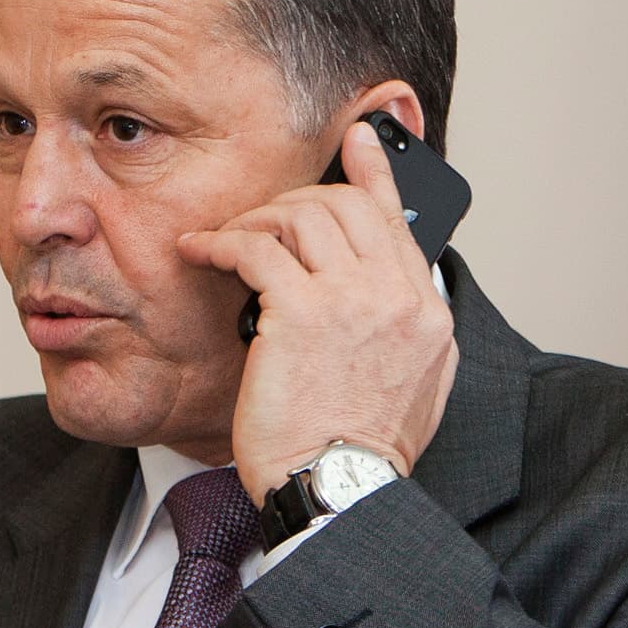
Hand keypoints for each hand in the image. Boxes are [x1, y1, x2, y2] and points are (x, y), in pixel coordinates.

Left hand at [177, 119, 458, 500]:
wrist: (339, 489)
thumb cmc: (360, 451)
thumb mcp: (415, 385)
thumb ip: (406, 330)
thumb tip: (388, 295)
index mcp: (426, 313)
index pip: (399, 221)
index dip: (374, 173)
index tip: (359, 138)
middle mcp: (397, 297)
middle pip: (348, 205)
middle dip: (297, 200)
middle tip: (263, 217)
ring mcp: (353, 300)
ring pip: (302, 217)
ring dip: (256, 221)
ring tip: (226, 243)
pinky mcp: (300, 312)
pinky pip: (256, 249)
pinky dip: (222, 243)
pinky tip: (201, 252)